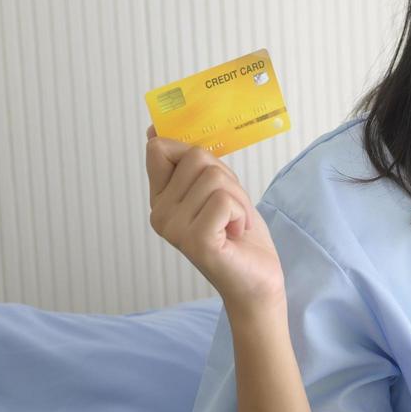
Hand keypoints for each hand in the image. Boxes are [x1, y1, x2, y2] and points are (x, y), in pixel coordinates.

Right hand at [144, 125, 285, 304]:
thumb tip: (154, 130)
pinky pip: (224, 200)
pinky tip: (234, 235)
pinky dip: (240, 214)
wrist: (256, 281)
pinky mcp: (196, 240)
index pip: (159, 149)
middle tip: (229, 210)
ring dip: (237, 198)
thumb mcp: (214, 188)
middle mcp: (159, 214)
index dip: (191, 152)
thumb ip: (190, 162)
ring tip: (233, 223)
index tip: (208, 176)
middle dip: (226, 179)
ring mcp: (174, 228)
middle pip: (196, 157)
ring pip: (214, 177)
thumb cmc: (238, 234)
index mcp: (160, 199)